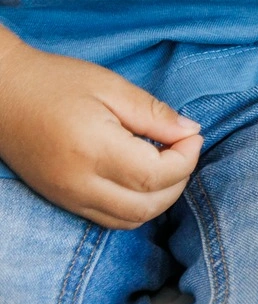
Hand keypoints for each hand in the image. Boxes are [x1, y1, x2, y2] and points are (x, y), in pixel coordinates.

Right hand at [0, 32, 201, 228]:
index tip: (193, 135)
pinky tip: (142, 177)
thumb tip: (190, 132)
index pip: (155, 176)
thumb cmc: (55, 82)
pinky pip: (107, 218)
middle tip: (184, 149)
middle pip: (146, 207)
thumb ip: (153, 114)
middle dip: (179, 182)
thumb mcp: (111, 87)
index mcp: (93, 151)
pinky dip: (135, 206)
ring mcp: (67, 197)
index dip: (186, 159)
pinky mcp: (61, 200)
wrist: (1, 94)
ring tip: (167, 163)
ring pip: (128, 220)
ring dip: (159, 199)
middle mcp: (79, 184)